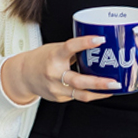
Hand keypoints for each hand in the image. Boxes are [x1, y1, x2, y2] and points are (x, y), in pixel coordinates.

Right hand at [1, 35, 120, 104]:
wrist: (23, 76)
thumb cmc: (42, 59)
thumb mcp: (56, 49)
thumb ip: (74, 50)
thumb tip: (98, 47)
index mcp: (54, 56)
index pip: (70, 47)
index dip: (85, 42)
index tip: (101, 39)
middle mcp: (54, 73)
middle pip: (78, 81)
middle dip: (99, 83)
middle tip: (114, 82)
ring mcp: (56, 88)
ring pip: (81, 94)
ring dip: (99, 92)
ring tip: (114, 89)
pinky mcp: (59, 97)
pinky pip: (78, 96)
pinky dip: (90, 93)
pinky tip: (100, 90)